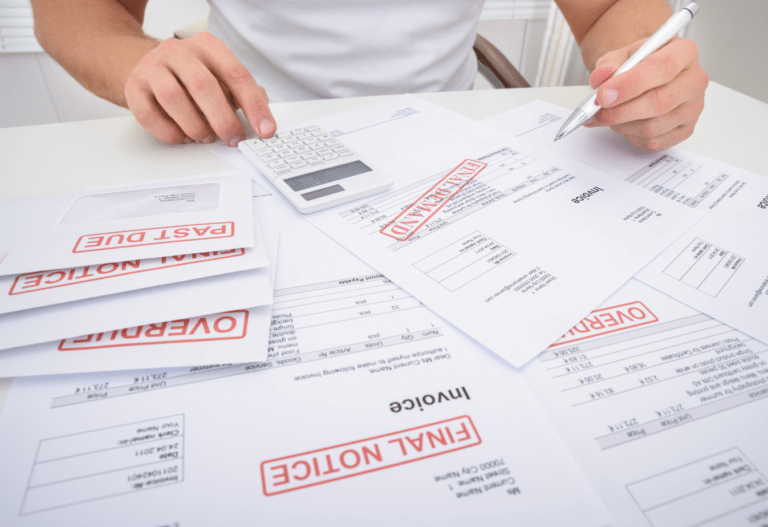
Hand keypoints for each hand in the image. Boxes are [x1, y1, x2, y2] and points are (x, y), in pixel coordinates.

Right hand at [124, 32, 275, 145]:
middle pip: (204, 85)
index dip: (254, 106)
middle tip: (234, 138)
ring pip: (173, 98)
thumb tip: (264, 117)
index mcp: (207, 46)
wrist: (147, 66)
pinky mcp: (133, 87)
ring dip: (195, 126)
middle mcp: (178, 51)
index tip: (265, 128)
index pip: (236, 74)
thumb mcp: (220, 75)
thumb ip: (244, 93)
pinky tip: (182, 136)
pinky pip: (149, 114)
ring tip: (206, 137)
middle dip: (223, 119)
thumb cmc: (189, 75)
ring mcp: (152, 67)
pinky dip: (170, 132)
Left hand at [584, 37, 707, 150]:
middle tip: (598, 112)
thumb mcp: (620, 56)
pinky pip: (654, 141)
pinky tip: (626, 123)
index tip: (603, 95)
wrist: (646, 76)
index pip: (662, 67)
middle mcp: (694, 80)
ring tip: (610, 115)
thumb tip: (600, 78)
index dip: (629, 84)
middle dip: (621, 111)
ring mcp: (693, 107)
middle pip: (659, 101)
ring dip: (623, 125)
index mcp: (684, 52)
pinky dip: (632, 135)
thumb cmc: (638, 65)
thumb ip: (608, 65)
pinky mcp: (686, 130)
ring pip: (654, 126)